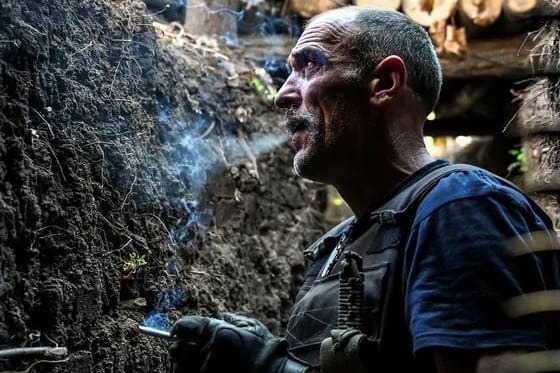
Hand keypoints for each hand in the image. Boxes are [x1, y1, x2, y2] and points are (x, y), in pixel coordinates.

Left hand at [168, 314, 287, 372]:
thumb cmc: (263, 351)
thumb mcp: (251, 327)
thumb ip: (232, 320)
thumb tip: (218, 318)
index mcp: (218, 334)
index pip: (184, 327)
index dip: (182, 327)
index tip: (182, 330)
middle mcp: (208, 354)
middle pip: (177, 348)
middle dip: (181, 346)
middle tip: (189, 347)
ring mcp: (205, 372)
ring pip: (179, 367)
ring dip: (184, 363)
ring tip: (197, 363)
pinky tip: (202, 370)